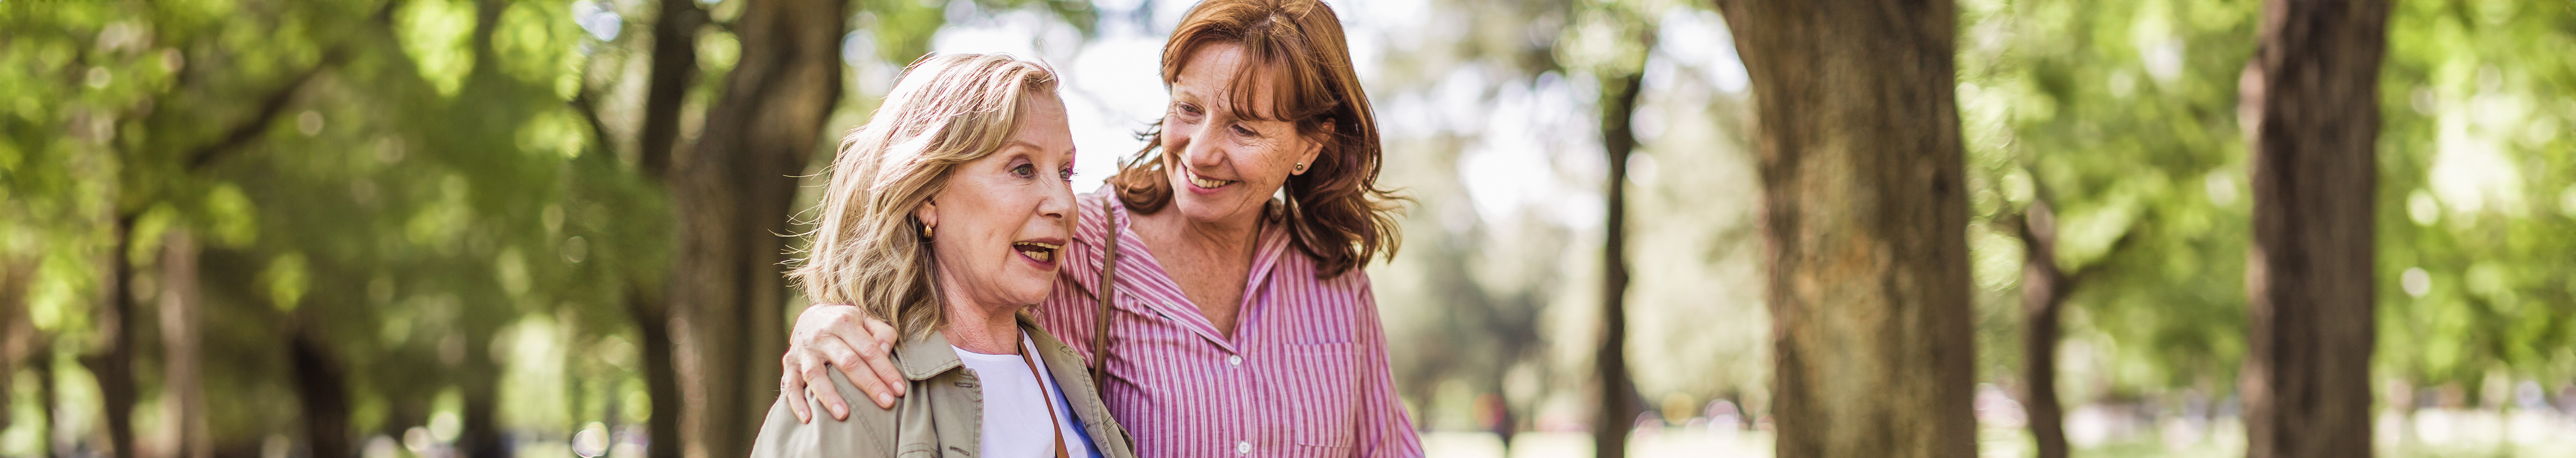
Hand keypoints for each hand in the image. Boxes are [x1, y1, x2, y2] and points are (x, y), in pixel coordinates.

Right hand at [779, 303, 904, 422]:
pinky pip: (790, 384)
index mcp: (844, 322)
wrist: (810, 316)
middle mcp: (822, 335)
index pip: (869, 349)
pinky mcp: (789, 363)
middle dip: (869, 384)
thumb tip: (886, 351)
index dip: (885, 370)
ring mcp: (803, 350)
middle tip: (887, 403)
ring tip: (844, 415)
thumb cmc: (845, 323)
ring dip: (829, 396)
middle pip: (847, 362)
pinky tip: (807, 418)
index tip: (900, 389)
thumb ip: (881, 332)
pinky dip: (796, 402)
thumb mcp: (865, 318)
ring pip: (816, 375)